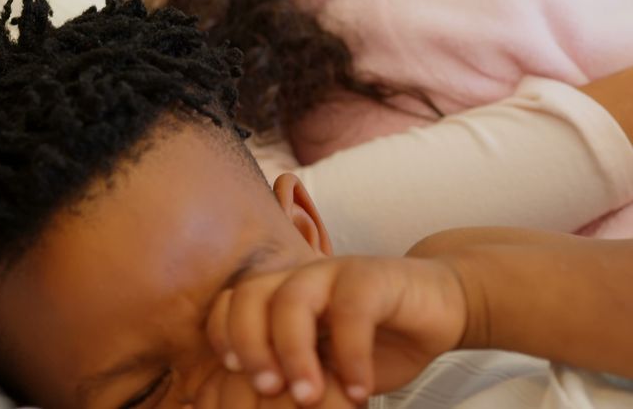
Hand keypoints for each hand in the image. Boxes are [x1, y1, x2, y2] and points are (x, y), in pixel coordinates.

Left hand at [206, 257, 466, 405]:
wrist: (442, 305)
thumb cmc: (378, 342)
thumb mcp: (328, 366)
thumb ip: (295, 375)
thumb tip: (254, 407)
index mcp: (279, 294)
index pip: (230, 303)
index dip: (223, 335)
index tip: (233, 375)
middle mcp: (299, 277)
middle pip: (250, 296)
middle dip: (251, 345)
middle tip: (266, 391)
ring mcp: (334, 272)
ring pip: (293, 298)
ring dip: (294, 352)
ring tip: (308, 397)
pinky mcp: (374, 276)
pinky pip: (351, 309)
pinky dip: (351, 354)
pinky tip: (359, 391)